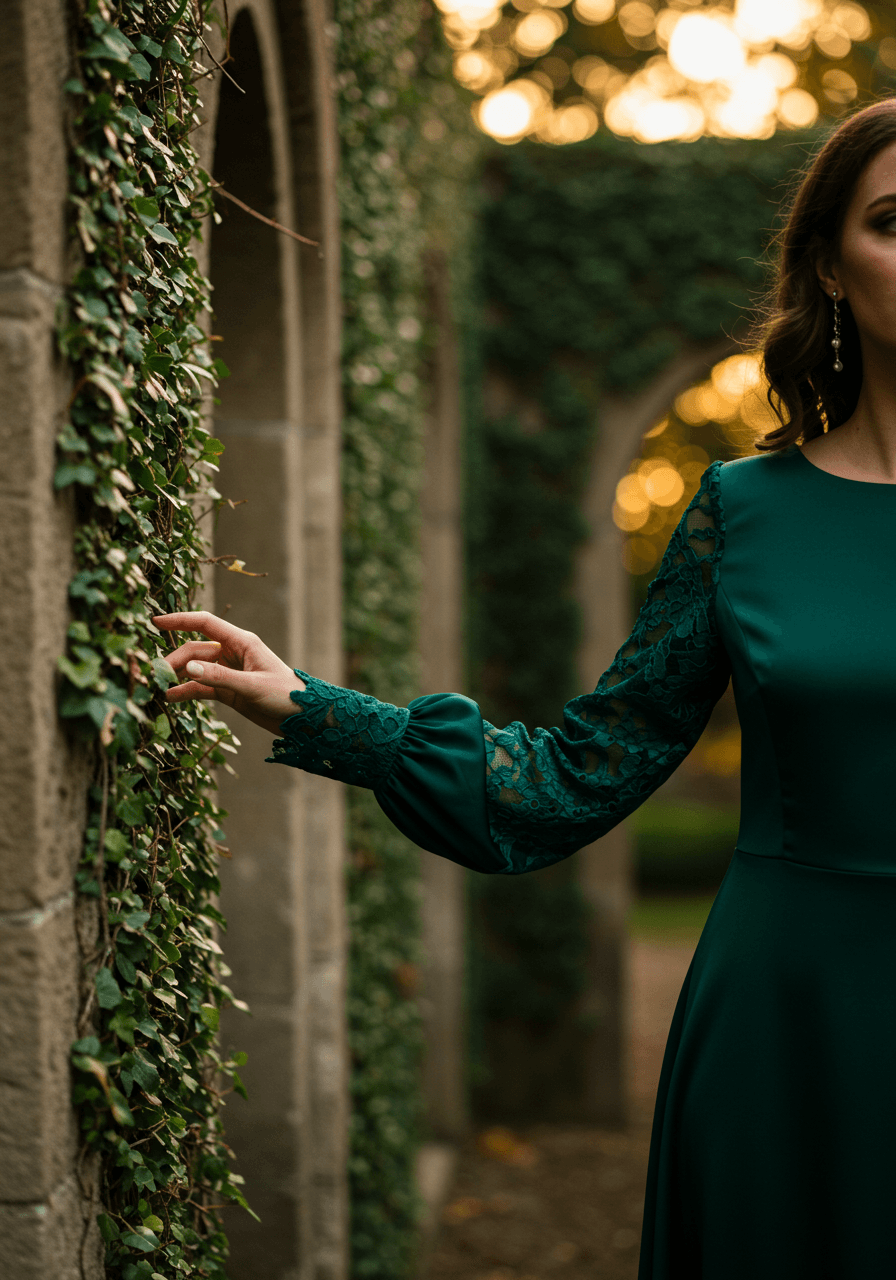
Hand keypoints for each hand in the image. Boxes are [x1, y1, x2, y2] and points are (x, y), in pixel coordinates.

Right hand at [152, 611, 305, 735]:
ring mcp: (229, 672)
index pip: (205, 623)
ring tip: (157, 687)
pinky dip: (186, 691)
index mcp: (242, 642)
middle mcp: (233, 653)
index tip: (155, 622)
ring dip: (178, 676)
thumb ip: (220, 678)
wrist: (303, 719)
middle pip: (195, 650)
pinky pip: (202, 687)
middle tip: (156, 676)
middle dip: (175, 660)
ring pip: (196, 669)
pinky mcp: (228, 690)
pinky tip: (171, 698)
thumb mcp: (253, 686)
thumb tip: (189, 668)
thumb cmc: (285, 696)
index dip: (179, 620)